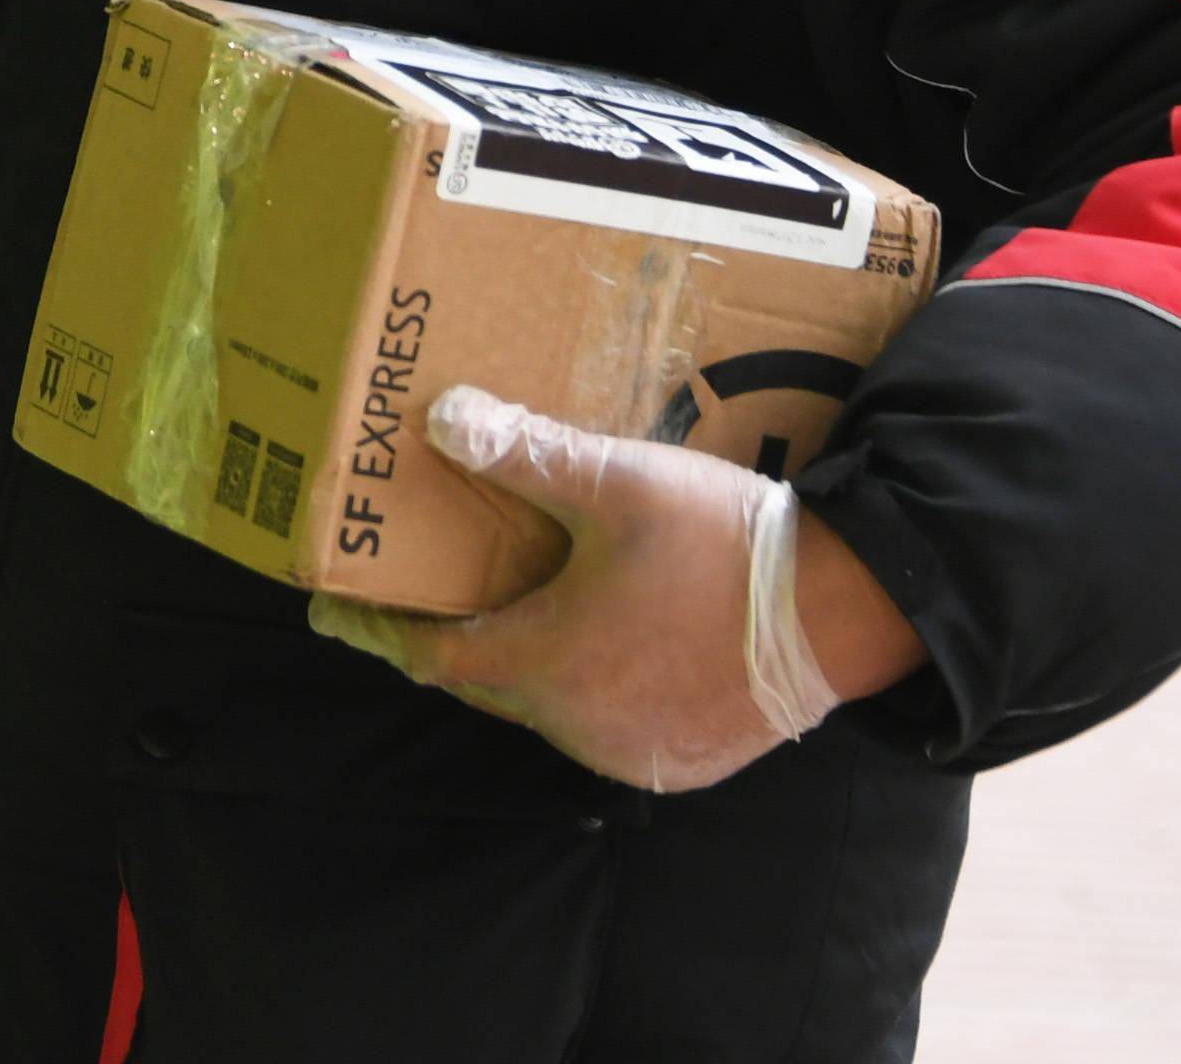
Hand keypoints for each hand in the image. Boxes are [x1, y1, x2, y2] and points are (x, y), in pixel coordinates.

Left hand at [307, 386, 921, 793]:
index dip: (378, 630)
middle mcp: (577, 725)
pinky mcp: (681, 763)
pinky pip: (605, 728)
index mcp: (545, 663)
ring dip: (528, 661)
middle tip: (432, 593)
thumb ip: (525, 453)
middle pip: (486, 682)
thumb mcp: (616, 483)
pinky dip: (588, 687)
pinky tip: (602, 642)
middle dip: (454, 638)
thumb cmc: (723, 546)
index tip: (333, 614)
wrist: (846, 612)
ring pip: (547, 708)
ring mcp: (631, 752)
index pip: (431, 654)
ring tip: (524, 605)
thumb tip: (442, 418)